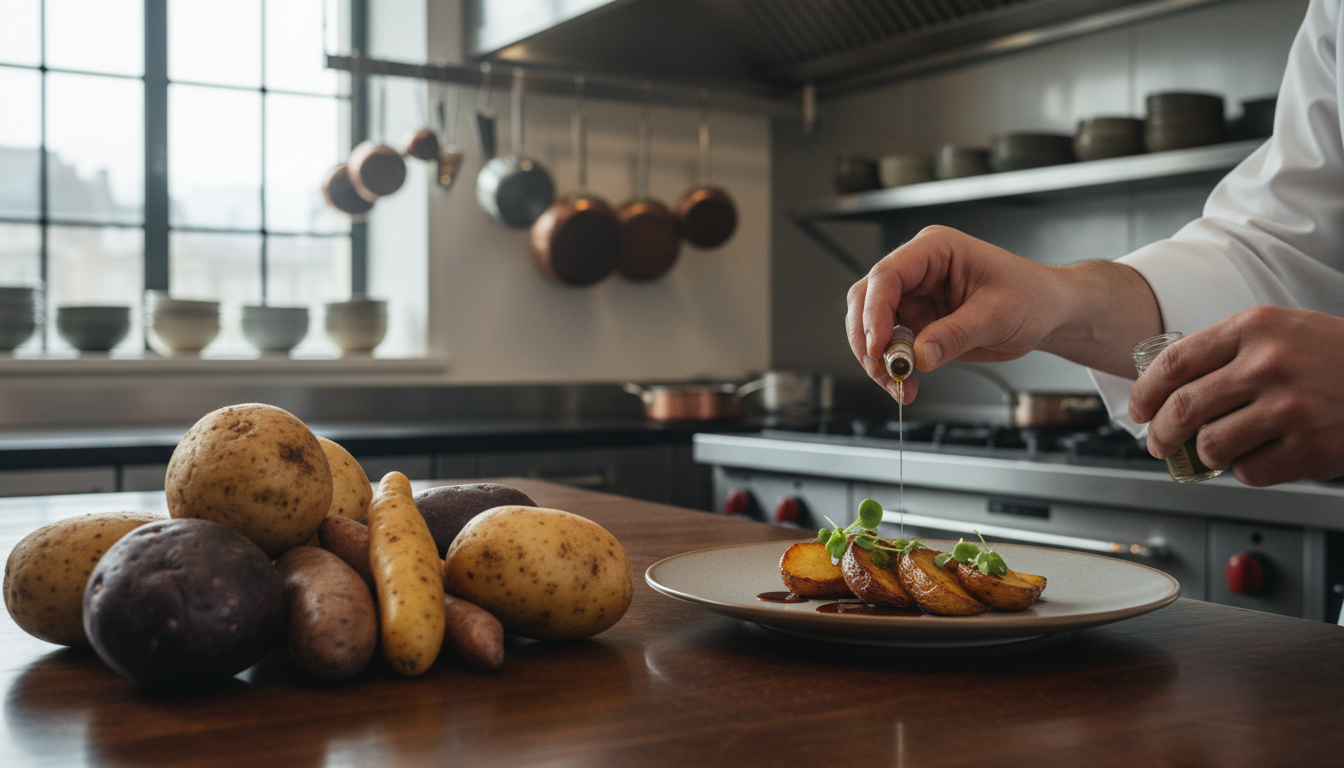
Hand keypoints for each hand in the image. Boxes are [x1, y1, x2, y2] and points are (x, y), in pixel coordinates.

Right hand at [845, 226, 1156, 401]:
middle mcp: (918, 271)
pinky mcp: (917, 322)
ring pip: (870, 326)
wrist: (1048, 314)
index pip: (888, 275)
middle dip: (868, 339)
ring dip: (877, 359)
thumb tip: (919, 355)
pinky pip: (890, 346)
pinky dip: (891, 368)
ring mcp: (914, 297)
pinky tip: (906, 384)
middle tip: (884, 371)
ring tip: (898, 384)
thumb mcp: (997, 316)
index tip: (878, 347)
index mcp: (936, 250)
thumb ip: (955, 335)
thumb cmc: (1032, 297)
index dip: (874, 312)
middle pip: (867, 300)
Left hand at [1129, 306, 1343, 485]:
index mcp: (1255, 328)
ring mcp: (1290, 407)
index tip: (1138, 409)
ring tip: (1216, 450)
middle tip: (1158, 444)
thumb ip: (1229, 352)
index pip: (1174, 362)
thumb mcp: (1283, 331)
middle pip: (1182, 409)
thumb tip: (1167, 388)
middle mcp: (1269, 364)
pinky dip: (1247, 470)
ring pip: (1210, 446)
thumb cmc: (1338, 357)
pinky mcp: (1309, 448)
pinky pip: (1248, 471)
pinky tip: (1263, 455)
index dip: (1145, 392)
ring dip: (1204, 455)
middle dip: (1159, 434)